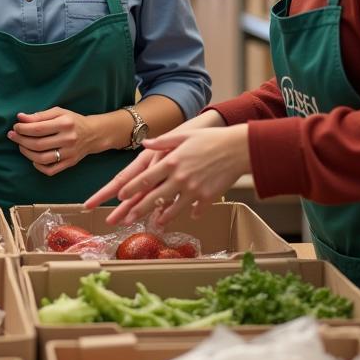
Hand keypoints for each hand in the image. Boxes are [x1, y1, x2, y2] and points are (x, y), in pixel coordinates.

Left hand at [7, 107, 97, 175]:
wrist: (93, 134)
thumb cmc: (72, 121)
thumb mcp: (58, 112)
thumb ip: (39, 115)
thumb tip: (20, 117)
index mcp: (65, 124)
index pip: (38, 129)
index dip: (23, 129)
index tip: (15, 127)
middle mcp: (68, 139)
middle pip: (38, 144)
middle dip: (21, 140)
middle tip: (13, 136)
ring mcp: (69, 153)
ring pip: (41, 158)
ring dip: (26, 153)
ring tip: (21, 145)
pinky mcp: (70, 163)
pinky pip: (50, 170)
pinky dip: (38, 166)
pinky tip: (33, 158)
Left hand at [84, 109, 225, 209]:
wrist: (238, 148)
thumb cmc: (210, 139)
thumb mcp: (184, 136)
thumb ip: (163, 142)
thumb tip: (145, 143)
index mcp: (171, 162)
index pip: (145, 178)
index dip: (132, 188)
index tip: (121, 195)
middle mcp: (179, 178)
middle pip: (154, 198)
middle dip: (138, 209)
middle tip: (126, 219)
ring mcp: (193, 190)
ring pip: (173, 208)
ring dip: (162, 217)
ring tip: (154, 223)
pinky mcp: (207, 197)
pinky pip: (195, 209)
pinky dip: (191, 213)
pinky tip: (189, 216)